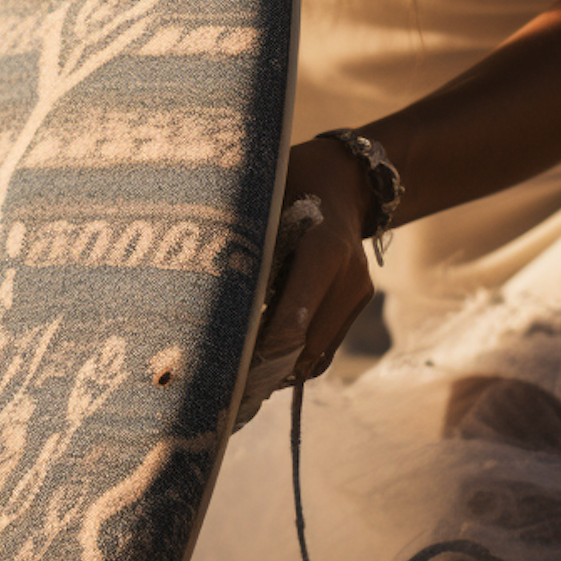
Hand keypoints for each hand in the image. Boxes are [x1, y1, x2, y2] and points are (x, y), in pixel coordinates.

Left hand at [242, 137, 375, 410]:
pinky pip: (327, 342)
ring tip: (242, 376)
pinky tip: (269, 359)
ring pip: (319, 351)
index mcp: (325, 249)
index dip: (264, 350)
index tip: (231, 369)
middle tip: (228, 383)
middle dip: (269, 366)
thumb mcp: (265, 201)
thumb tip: (201, 282)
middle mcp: (349, 276)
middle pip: (307, 343)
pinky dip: (299, 354)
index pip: (295, 318)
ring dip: (284, 365)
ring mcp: (358, 291)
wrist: (344, 177)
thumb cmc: (291, 182)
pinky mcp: (358, 300)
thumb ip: (244, 241)